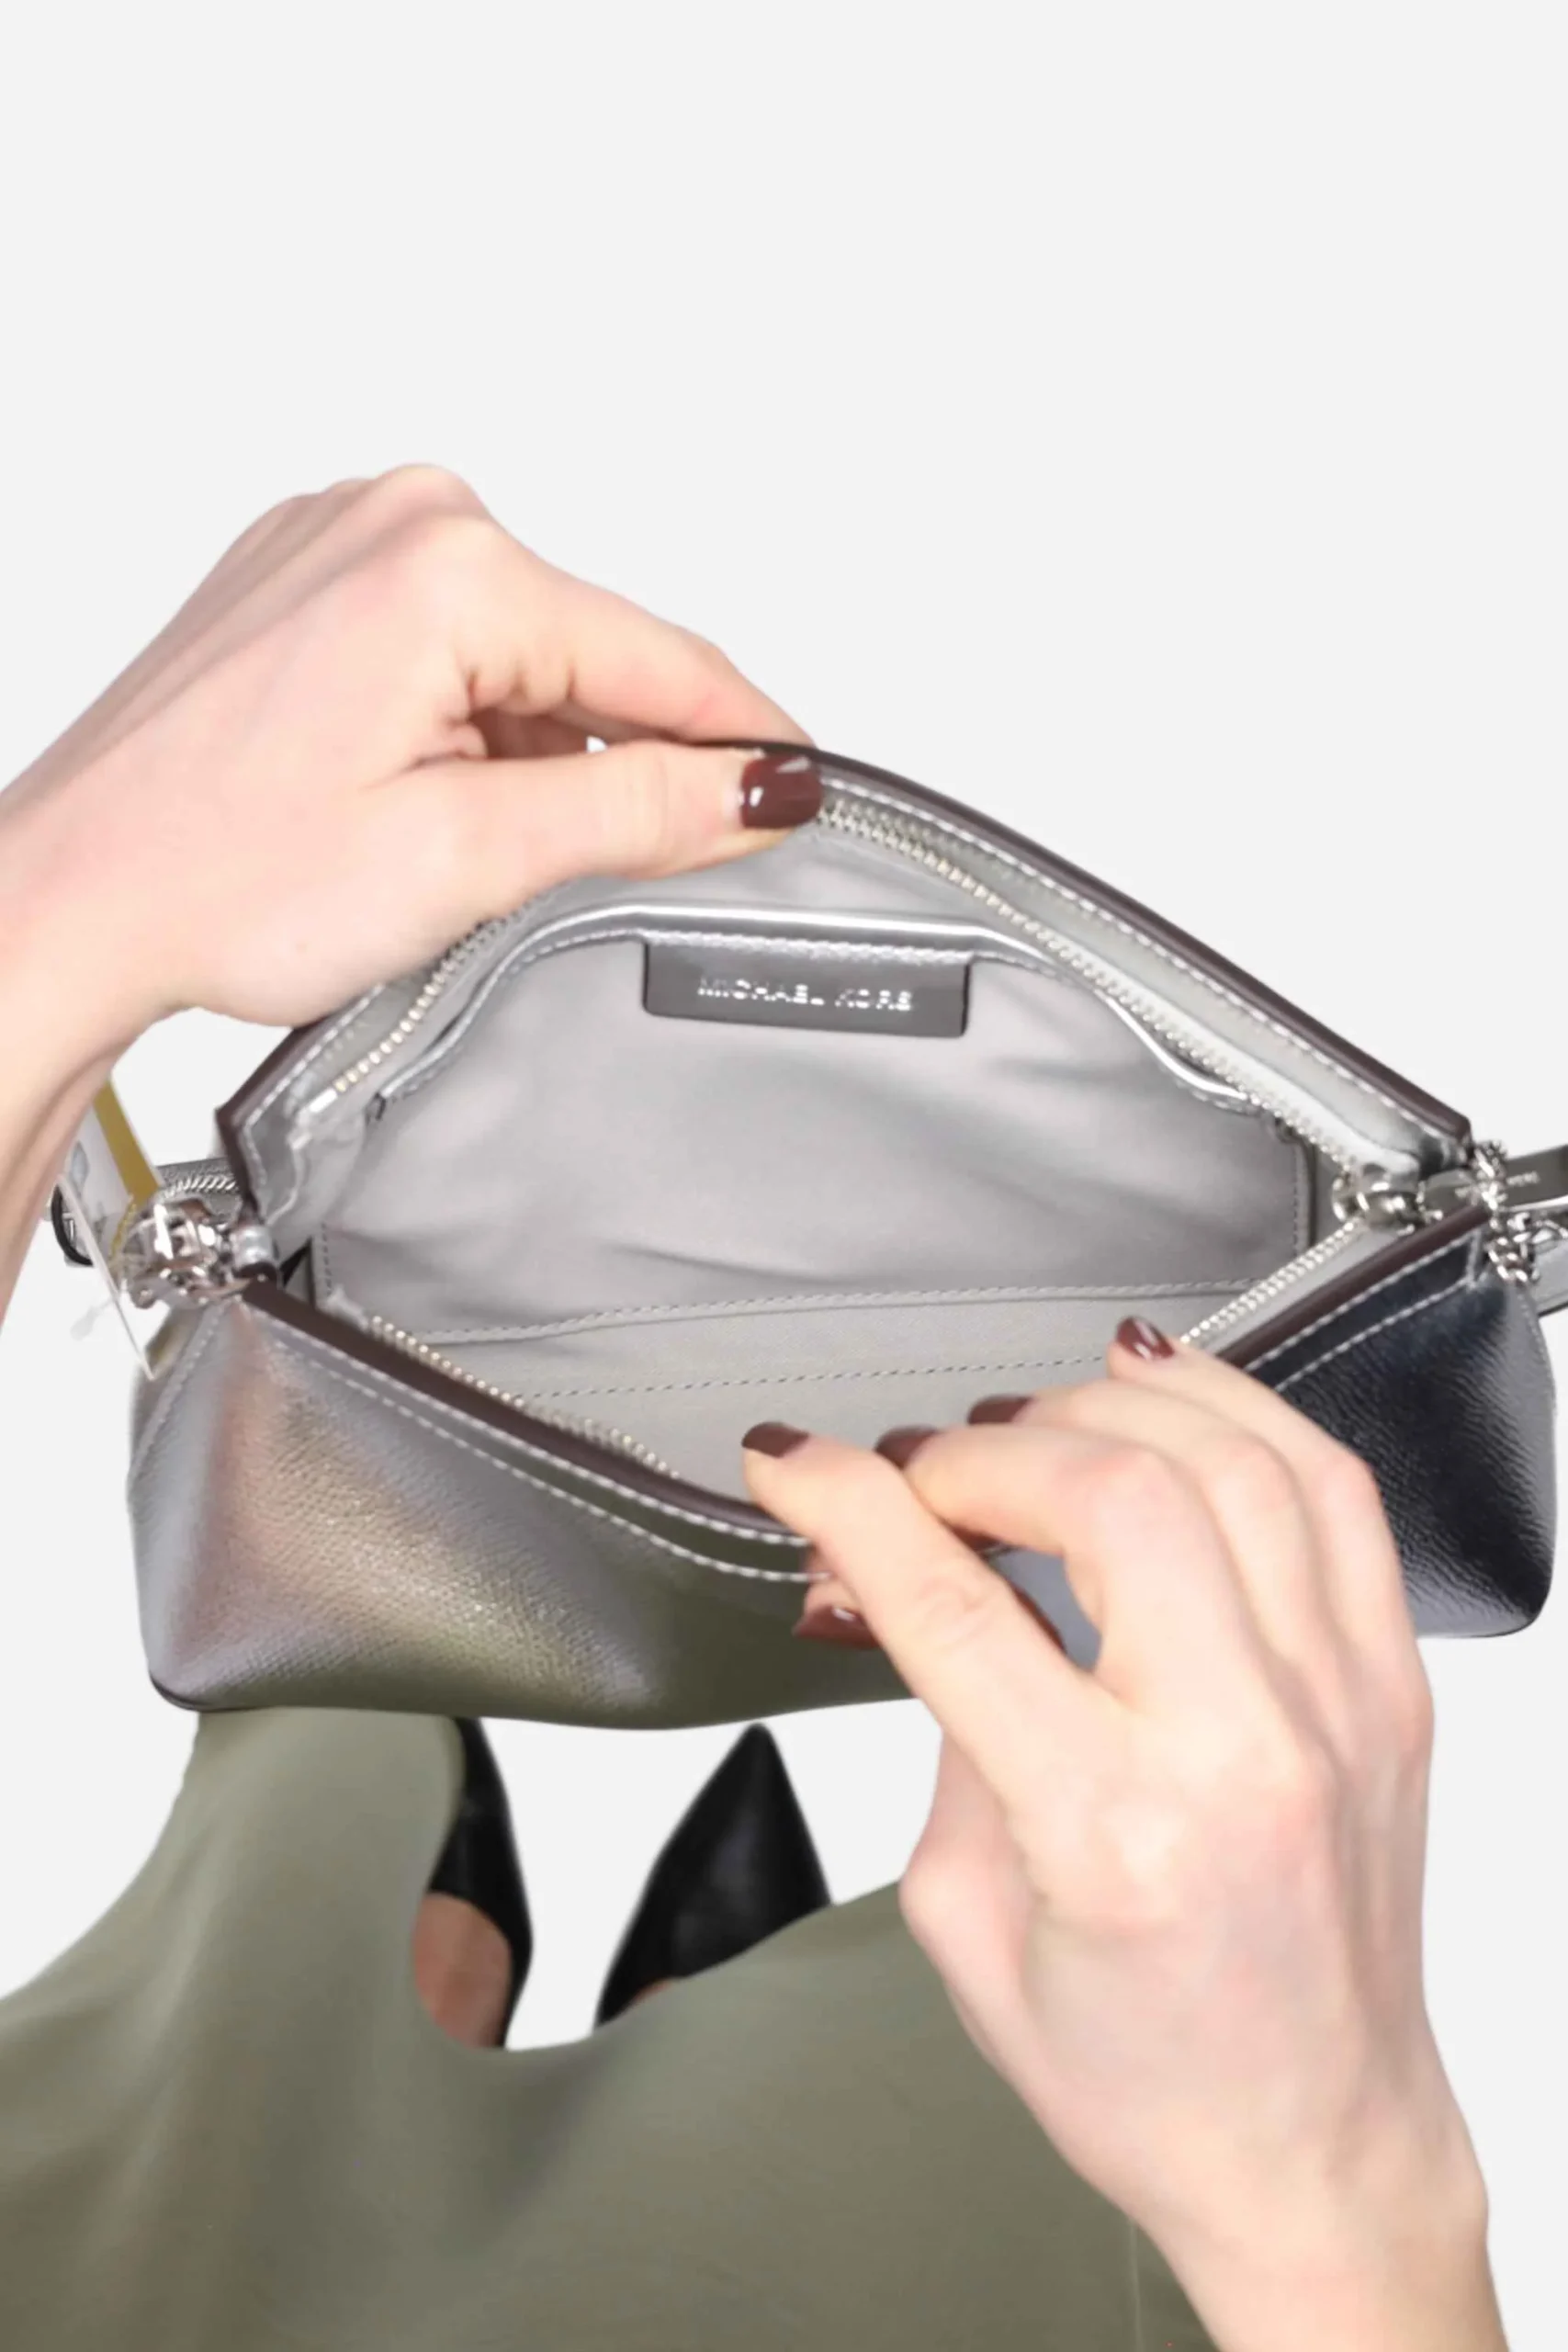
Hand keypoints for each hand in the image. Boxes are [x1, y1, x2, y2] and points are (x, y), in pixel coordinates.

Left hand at [0, 464, 812, 1053]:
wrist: (70, 898)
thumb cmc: (207, 875)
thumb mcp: (462, 856)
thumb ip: (634, 813)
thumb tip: (753, 786)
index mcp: (442, 564)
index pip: (659, 657)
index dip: (745, 743)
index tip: (804, 792)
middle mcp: (391, 518)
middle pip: (590, 651)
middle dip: (615, 760)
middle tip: (579, 870)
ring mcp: (340, 538)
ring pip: (521, 654)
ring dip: (529, 752)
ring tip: (445, 844)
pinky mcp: (307, 577)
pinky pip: (449, 645)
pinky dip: (468, 724)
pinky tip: (412, 797)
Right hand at [740, 1328, 1505, 2351]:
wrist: (1314, 2154)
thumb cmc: (1144, 2076)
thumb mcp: (969, 1928)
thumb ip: (942, 1734)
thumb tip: (899, 1576)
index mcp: (1115, 1833)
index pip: (959, 1608)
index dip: (851, 1506)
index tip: (794, 1463)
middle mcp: (1244, 1749)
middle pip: (1112, 1494)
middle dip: (982, 1451)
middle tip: (920, 1474)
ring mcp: (1340, 1704)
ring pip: (1233, 1461)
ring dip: (1104, 1407)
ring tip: (1026, 1428)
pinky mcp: (1393, 1684)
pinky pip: (1336, 1489)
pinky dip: (1239, 1410)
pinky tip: (1162, 1392)